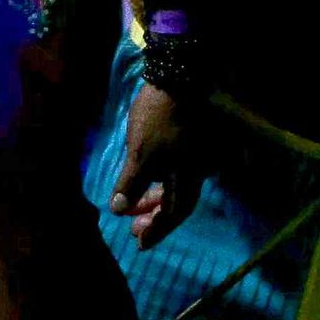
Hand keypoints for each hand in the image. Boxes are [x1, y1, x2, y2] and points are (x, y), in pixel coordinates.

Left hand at [111, 83, 203, 247]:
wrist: (182, 76)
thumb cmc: (159, 118)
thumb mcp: (140, 153)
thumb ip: (131, 184)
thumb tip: (118, 210)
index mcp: (189, 177)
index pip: (174, 214)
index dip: (157, 230)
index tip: (139, 242)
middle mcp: (200, 170)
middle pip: (178, 201)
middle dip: (154, 214)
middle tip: (133, 225)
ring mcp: (201, 153)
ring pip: (179, 184)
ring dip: (156, 196)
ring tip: (135, 200)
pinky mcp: (197, 138)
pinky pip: (181, 168)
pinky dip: (163, 178)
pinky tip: (151, 175)